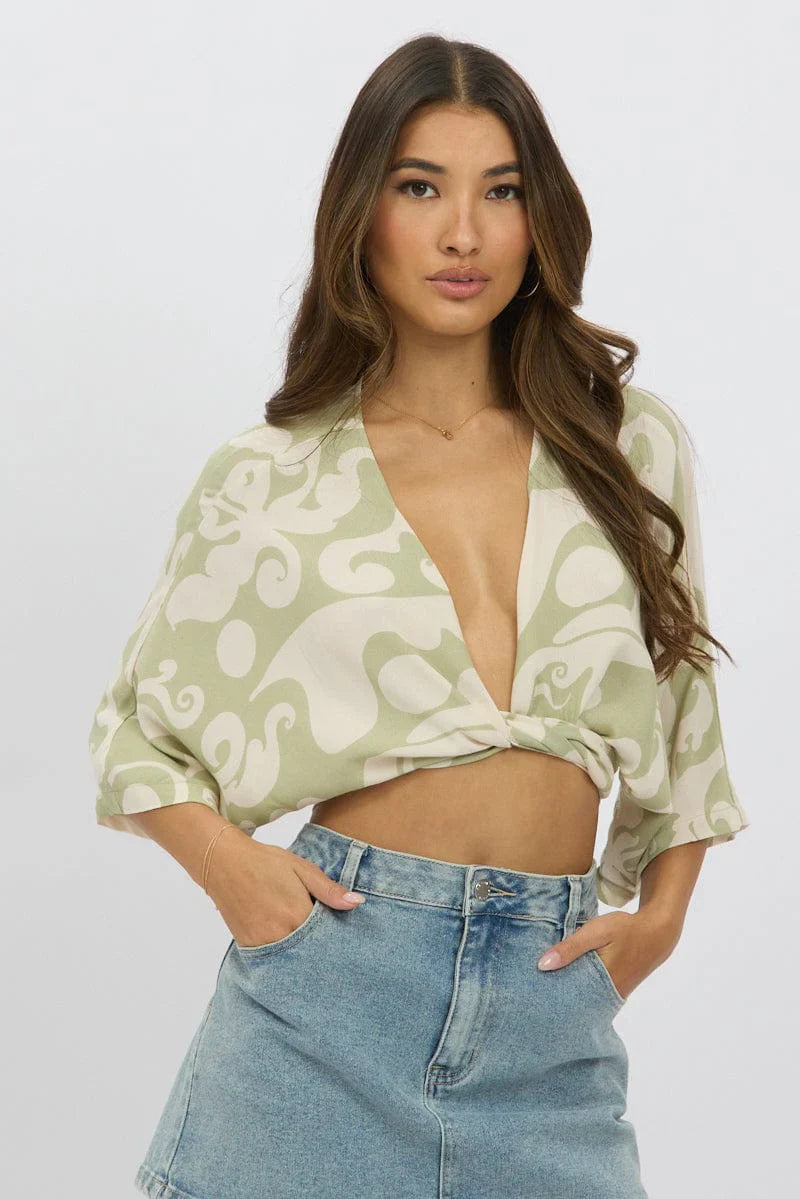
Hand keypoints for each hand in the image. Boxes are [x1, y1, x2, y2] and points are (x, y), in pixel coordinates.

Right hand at [205, 837, 364, 948]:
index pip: (328, 938)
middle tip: (331, 947)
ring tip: (309, 945)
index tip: (345, 938)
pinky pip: (272, 958)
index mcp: (298, 914)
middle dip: (322, 951)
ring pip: (291, 958)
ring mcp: (263, 943)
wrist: (223, 863)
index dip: (337, 938)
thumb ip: (329, 890)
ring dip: (302, 953)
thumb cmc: (266, 862)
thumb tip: (358, 903)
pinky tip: (289, 944)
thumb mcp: (302, 869)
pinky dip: (283, 954)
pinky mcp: (248, 946)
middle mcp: (281, 934)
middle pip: (311, 952)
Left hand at [537, 910, 680, 1000]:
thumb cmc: (624, 930)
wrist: (656, 934)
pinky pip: (591, 996)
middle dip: (553, 1003)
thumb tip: (542, 965)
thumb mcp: (596, 932)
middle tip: (527, 1000)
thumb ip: (570, 948)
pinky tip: (562, 985)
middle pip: (573, 1006)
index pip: (568, 1003)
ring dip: (565, 996)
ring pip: (582, 1002)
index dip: (548, 1003)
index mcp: (601, 985)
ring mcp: (612, 996)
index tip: (527, 1001)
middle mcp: (607, 997)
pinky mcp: (614, 991)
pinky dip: (577, 991)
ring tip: (539, 993)